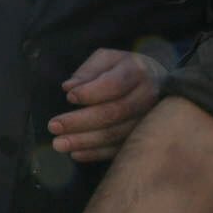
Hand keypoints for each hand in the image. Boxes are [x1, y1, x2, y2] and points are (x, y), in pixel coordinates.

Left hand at [46, 48, 166, 161]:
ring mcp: (149, 121)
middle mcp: (147, 97)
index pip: (114, 84)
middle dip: (80, 121)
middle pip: (113, 112)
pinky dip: (96, 153)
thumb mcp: (107, 59)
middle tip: (53, 126)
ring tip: (59, 144)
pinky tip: (76, 154)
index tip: (68, 97)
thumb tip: (69, 87)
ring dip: (85, 141)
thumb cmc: (123, 68)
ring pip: (116, 134)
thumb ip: (88, 70)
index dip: (91, 92)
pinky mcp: (145, 138)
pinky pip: (120, 149)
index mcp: (137, 71)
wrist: (159, 83)